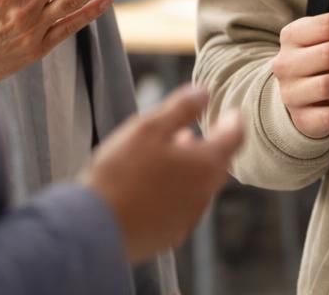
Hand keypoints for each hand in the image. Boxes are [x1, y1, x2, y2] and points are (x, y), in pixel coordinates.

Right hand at [83, 85, 243, 263]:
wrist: (93, 229)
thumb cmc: (120, 173)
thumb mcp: (148, 128)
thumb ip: (181, 107)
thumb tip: (204, 93)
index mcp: (206, 164)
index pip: (235, 137)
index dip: (234, 121)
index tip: (231, 113)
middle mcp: (205, 194)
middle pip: (218, 163)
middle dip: (210, 145)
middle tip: (192, 132)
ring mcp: (189, 218)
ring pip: (200, 187)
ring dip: (191, 170)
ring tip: (168, 156)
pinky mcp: (171, 235)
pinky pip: (182, 208)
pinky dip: (176, 193)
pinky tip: (153, 187)